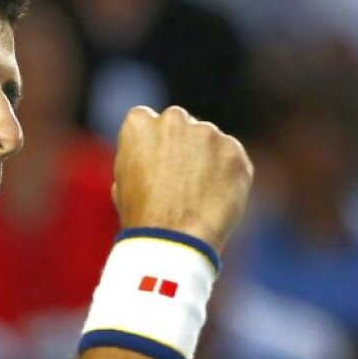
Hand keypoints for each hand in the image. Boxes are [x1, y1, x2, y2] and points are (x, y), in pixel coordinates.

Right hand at [111, 106, 252, 251]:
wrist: (174, 239)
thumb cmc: (142, 217)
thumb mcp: (123, 181)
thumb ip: (139, 156)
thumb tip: (154, 155)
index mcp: (139, 123)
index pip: (147, 121)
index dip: (154, 145)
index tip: (157, 164)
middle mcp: (173, 119)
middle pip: (180, 125)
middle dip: (182, 145)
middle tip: (181, 180)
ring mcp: (207, 132)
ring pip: (209, 141)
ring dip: (207, 160)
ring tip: (199, 196)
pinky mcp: (234, 150)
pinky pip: (232, 158)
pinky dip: (228, 175)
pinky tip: (216, 199)